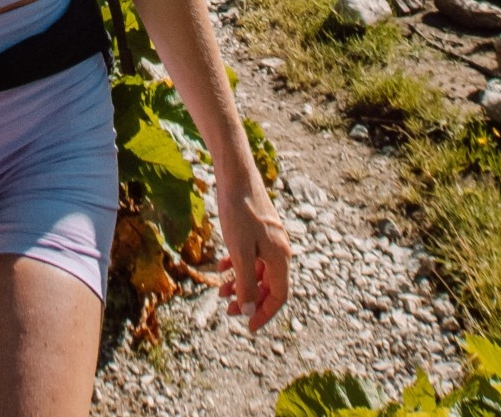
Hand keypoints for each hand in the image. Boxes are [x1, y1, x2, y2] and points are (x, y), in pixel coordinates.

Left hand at [214, 159, 289, 333]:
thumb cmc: (238, 213)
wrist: (236, 175)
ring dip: (241, 283)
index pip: (279, 296)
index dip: (264, 313)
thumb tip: (248, 309)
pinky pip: (252, 255)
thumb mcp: (240, 252)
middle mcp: (279, 249)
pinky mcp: (259, 228)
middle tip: (228, 310)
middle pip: (268, 285)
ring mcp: (270, 237)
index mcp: (280, 257)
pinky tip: (221, 267)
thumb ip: (245, 283)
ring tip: (220, 291)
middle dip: (249, 299)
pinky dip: (238, 264)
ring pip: (258, 270)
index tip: (248, 326)